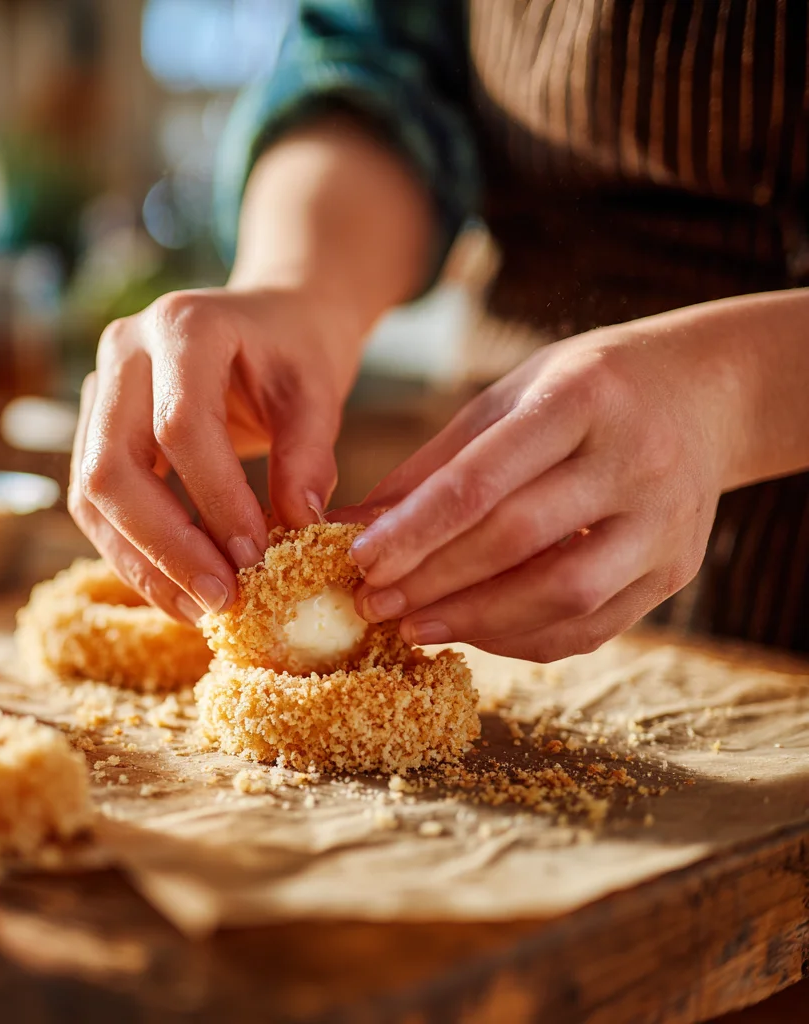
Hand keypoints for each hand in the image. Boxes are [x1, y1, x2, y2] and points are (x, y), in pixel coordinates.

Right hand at [69, 286, 361, 621]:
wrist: (270, 319)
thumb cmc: (296, 351)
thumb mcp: (317, 393)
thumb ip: (309, 456)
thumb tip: (297, 531)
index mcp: (182, 326)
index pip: (181, 425)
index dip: (215, 499)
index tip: (255, 558)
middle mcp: (123, 352)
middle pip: (113, 466)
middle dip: (166, 547)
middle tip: (221, 601)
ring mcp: (99, 389)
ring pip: (91, 494)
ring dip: (143, 562)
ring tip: (200, 611)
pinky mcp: (95, 429)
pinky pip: (96, 503)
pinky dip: (135, 553)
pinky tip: (178, 590)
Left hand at [340, 313, 746, 661]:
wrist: (705, 395)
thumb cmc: (586, 390)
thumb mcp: (510, 397)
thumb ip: (435, 463)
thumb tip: (356, 521)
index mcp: (581, 399)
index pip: (482, 480)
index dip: (414, 530)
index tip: (359, 560)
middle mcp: (634, 460)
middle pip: (518, 540)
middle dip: (433, 581)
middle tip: (372, 604)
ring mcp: (664, 522)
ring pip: (563, 594)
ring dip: (476, 621)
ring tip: (412, 626)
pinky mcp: (676, 570)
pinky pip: (593, 625)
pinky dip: (523, 637)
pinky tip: (472, 630)